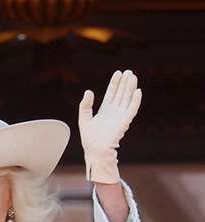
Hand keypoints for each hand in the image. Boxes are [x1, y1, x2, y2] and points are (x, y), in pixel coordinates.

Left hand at [78, 69, 141, 185]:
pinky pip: (132, 109)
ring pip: (127, 98)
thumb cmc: (89, 138)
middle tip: (128, 71)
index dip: (114, 83)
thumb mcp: (84, 118)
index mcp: (105, 110)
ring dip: (130, 88)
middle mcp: (114, 111)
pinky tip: (137, 91)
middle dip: (124, 82)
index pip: (111, 93)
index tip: (118, 73)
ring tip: (133, 76)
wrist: (95, 150)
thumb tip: (88, 91)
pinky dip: (135, 100)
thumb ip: (85, 105)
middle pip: (121, 93)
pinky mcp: (125, 121)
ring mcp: (120, 115)